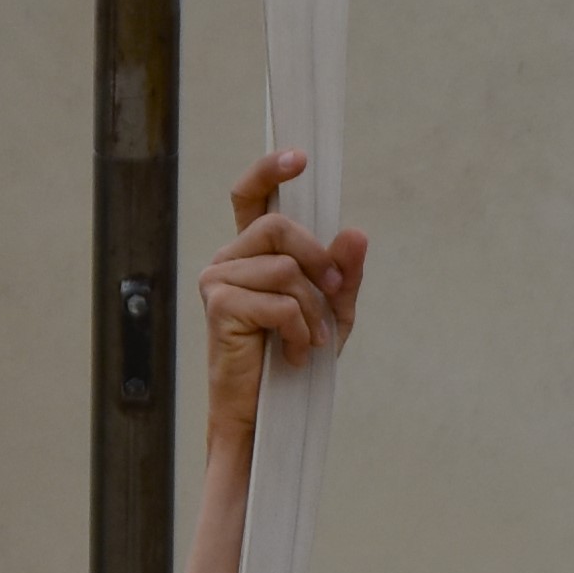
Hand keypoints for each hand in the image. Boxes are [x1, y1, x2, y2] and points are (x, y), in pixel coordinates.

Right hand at [200, 148, 365, 424]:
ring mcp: (218, 280)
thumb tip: (355, 233)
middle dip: (318, 259)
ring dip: (313, 310)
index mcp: (251, 253)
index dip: (269, 170)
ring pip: (285, 269)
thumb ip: (343, 273)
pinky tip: (297, 354)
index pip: (250, 196)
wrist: (267, 414)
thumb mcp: (331, 312)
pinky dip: (301, 331)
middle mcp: (229, 259)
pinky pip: (280, 302)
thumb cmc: (293, 359)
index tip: (300, 158)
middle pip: (279, 227)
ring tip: (312, 341)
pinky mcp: (219, 306)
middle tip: (335, 293)